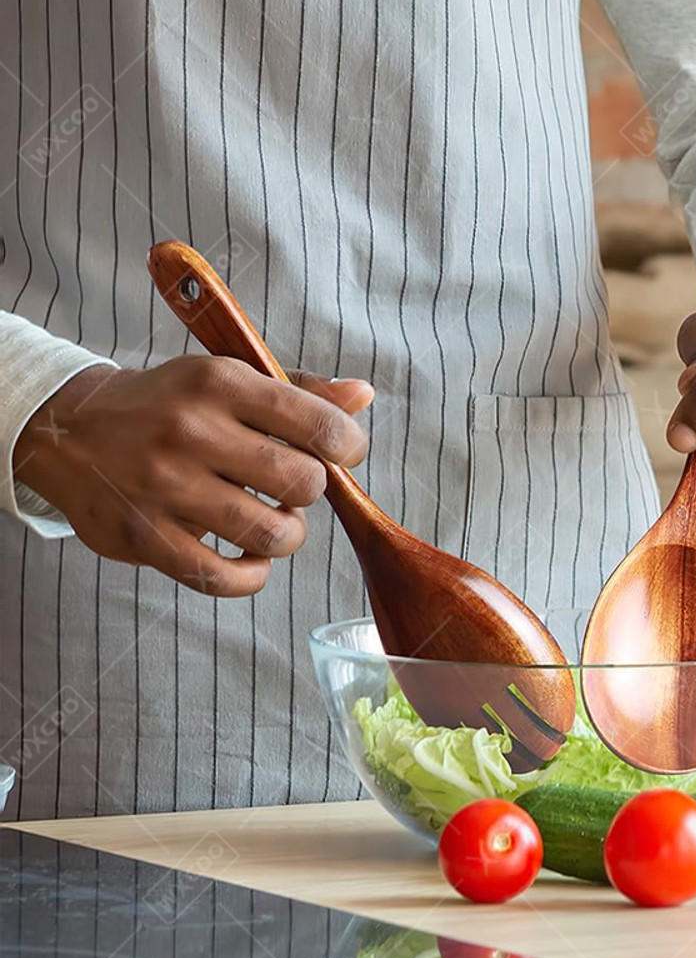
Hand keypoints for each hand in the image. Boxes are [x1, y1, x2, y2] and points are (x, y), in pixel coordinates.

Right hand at [13, 356, 372, 594]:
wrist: (69, 429)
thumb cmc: (168, 405)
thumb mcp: (228, 379)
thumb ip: (300, 391)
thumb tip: (363, 395)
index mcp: (220, 384)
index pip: (317, 423)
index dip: (348, 446)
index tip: (343, 453)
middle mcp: (192, 431)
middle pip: (302, 483)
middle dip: (311, 491)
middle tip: (292, 486)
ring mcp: (165, 487)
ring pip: (271, 534)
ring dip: (287, 535)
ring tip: (272, 522)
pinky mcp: (144, 536)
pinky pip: (223, 577)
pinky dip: (251, 575)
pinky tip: (249, 557)